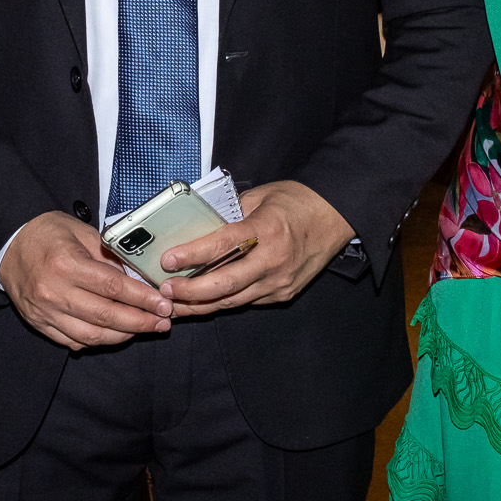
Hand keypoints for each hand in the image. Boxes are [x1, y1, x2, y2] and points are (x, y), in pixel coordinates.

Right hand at [0, 210, 169, 350]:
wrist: (9, 246)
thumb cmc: (47, 234)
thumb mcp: (81, 232)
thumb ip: (109, 256)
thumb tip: (138, 278)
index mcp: (65, 264)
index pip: (112, 287)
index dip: (142, 298)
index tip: (163, 303)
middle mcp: (54, 292)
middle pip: (106, 316)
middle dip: (140, 321)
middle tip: (163, 321)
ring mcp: (45, 312)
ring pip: (92, 336)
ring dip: (124, 335)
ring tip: (145, 328)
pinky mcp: (40, 325)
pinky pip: (75, 341)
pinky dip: (99, 341)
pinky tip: (117, 333)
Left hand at [158, 181, 354, 316]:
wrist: (335, 216)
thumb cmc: (297, 201)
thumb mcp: (260, 196)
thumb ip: (231, 213)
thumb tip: (200, 226)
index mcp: (266, 229)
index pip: (223, 246)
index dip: (192, 254)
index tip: (168, 260)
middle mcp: (273, 260)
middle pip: (224, 285)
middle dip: (190, 292)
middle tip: (165, 291)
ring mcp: (279, 282)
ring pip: (232, 301)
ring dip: (201, 304)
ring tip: (175, 304)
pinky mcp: (283, 294)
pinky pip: (247, 301)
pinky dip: (223, 302)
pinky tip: (204, 301)